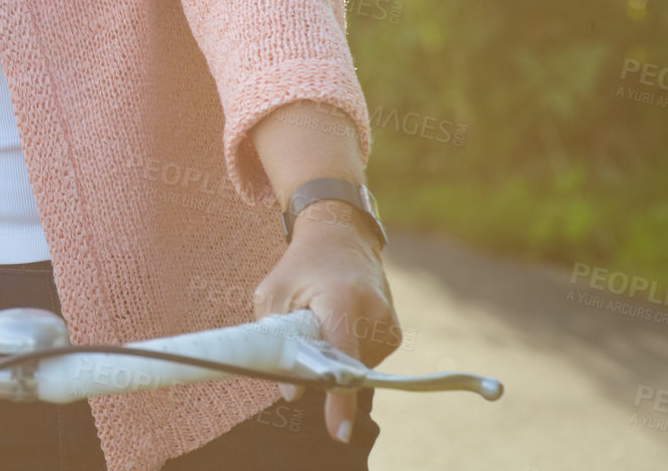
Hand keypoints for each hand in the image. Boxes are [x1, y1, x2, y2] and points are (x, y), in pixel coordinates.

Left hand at [252, 202, 400, 444]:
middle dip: (320, 367)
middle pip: (345, 367)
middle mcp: (375, 313)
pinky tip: (336, 325)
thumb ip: (277, 341)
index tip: (337, 431)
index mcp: (344, 300)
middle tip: (302, 337)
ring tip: (321, 318)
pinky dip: (345, 353)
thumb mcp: (273, 294)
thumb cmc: (300, 266)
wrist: (339, 236)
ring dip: (331, 358)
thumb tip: (293, 392)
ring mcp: (389, 324)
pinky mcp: (393, 334)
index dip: (338, 397)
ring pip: (353, 367)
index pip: (342, 358)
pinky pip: (362, 360)